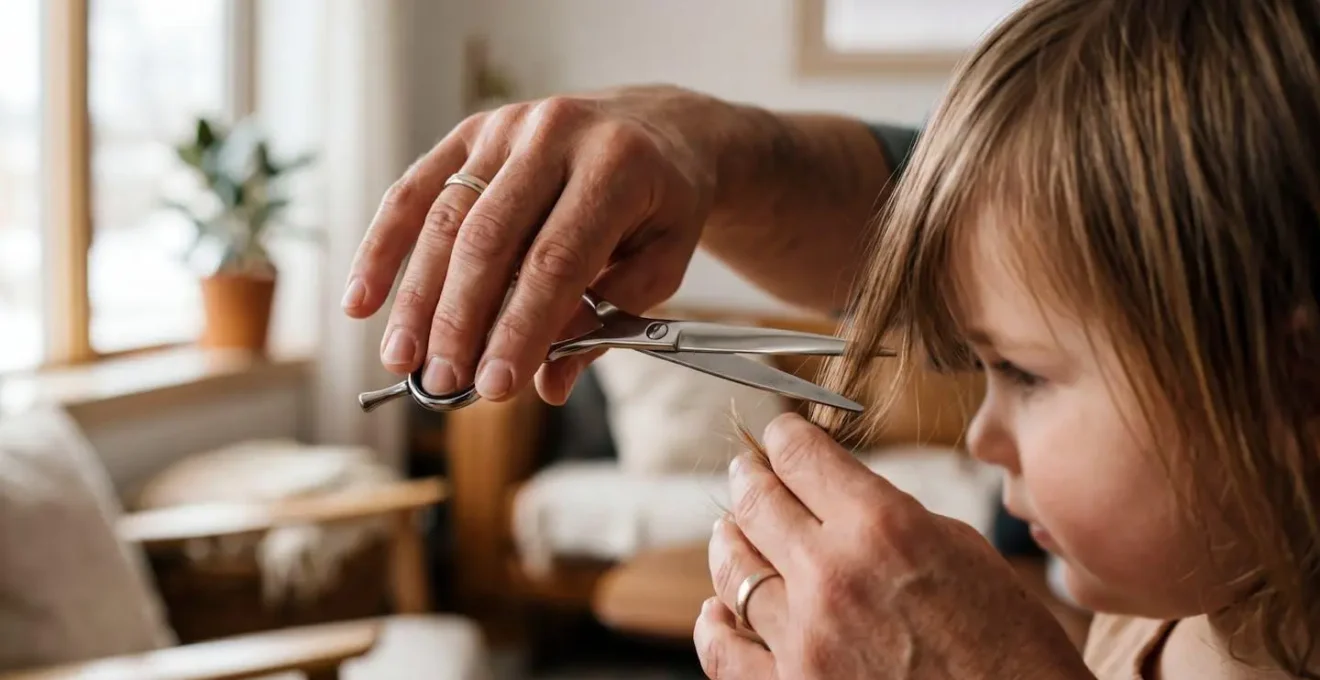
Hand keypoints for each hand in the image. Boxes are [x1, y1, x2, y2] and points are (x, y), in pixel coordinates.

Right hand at [342, 85, 731, 403]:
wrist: (657, 128)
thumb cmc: (661, 205)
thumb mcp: (662, 262)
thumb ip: (610, 320)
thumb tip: (548, 382)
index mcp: (616, 166)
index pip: (556, 260)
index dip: (519, 328)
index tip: (495, 386)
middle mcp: (555, 135)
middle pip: (490, 240)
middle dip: (460, 321)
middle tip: (442, 384)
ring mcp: (507, 128)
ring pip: (444, 219)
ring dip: (417, 297)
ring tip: (404, 360)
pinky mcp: (472, 132)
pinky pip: (414, 191)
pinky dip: (383, 248)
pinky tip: (362, 301)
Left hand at [695, 413, 1091, 678]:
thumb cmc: (1010, 645)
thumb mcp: (964, 551)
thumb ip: (891, 516)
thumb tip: (841, 495)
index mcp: (883, 527)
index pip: (801, 456)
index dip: (786, 436)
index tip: (782, 434)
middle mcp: (833, 576)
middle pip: (757, 502)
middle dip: (751, 477)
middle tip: (748, 469)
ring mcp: (805, 639)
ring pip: (733, 568)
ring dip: (731, 540)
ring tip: (731, 529)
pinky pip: (725, 651)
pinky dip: (714, 624)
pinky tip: (715, 609)